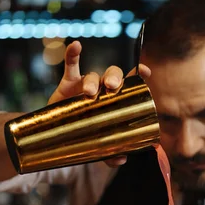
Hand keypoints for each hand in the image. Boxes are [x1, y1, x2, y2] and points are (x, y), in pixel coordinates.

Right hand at [47, 41, 151, 167]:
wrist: (58, 135)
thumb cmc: (85, 135)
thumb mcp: (98, 146)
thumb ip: (109, 153)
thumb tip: (121, 159)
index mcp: (115, 99)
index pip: (130, 83)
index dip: (139, 74)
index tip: (146, 72)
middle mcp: (102, 88)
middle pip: (112, 75)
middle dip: (114, 78)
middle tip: (112, 88)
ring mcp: (84, 85)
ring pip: (91, 75)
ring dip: (91, 80)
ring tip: (89, 92)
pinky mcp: (67, 84)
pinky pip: (70, 66)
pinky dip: (72, 54)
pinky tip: (76, 46)